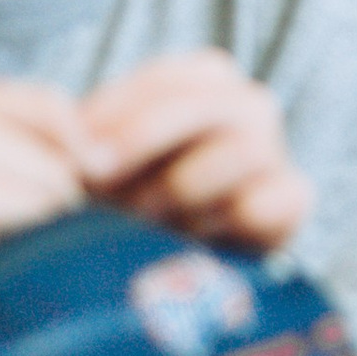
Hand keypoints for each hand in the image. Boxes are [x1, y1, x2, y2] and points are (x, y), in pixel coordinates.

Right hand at [0, 80, 89, 305]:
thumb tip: (81, 159)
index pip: (52, 109)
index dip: (75, 150)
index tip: (75, 185)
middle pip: (59, 167)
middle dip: (55, 206)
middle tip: (30, 237)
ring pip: (45, 206)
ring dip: (35, 236)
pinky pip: (11, 244)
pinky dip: (3, 261)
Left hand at [80, 49, 312, 255]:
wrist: (179, 276)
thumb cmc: (128, 206)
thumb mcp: (104, 165)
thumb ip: (90, 140)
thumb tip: (64, 141)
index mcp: (205, 83)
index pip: (166, 79)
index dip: (117, 110)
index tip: (75, 150)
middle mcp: (248, 107)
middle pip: (206, 102)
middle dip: (145, 139)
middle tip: (95, 179)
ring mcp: (275, 152)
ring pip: (243, 149)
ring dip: (182, 186)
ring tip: (140, 220)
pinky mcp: (292, 201)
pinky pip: (276, 198)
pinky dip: (233, 218)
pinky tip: (192, 239)